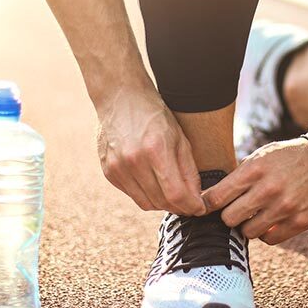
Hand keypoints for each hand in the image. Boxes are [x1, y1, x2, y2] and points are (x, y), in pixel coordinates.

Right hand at [96, 88, 204, 215]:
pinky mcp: (108, 172)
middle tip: (189, 203)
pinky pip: (132, 195)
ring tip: (172, 193)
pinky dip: (146, 194)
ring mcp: (117, 167)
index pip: (176, 194)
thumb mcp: (180, 138)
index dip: (191, 206)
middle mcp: (133, 161)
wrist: (121, 98)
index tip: (199, 208)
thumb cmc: (155, 115)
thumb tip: (196, 199)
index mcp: (155, 149)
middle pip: (161, 202)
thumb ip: (189, 171)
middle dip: (179, 207)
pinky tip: (153, 183)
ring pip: (145, 203)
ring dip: (162, 204)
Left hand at [203, 138, 307, 244]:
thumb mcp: (260, 156)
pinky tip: (270, 222)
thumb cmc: (287, 157)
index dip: (207, 205)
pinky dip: (266, 233)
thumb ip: (239, 176)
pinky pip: (269, 239)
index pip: (217, 197)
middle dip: (229, 216)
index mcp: (255, 170)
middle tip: (236, 211)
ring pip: (248, 232)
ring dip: (248, 226)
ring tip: (255, 216)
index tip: (205, 208)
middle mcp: (268, 189)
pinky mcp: (300, 221)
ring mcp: (285, 207)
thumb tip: (209, 198)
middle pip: (229, 219)